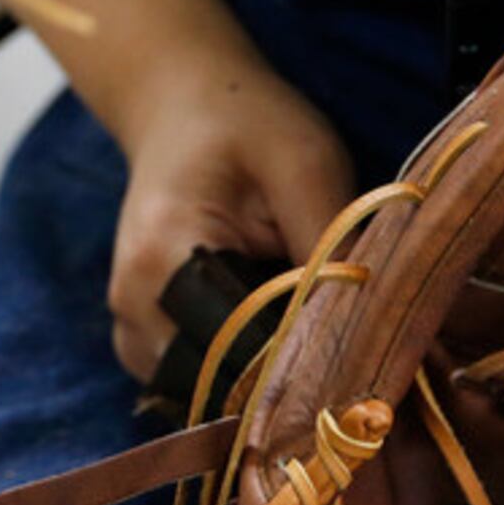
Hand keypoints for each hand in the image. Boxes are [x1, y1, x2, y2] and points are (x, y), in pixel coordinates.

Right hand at [104, 61, 354, 381]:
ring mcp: (131, 330)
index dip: (307, 365)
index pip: (240, 352)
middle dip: (290, 383)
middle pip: (222, 388)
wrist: (181, 106)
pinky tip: (285, 341)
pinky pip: (200, 386)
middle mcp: (133, 307)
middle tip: (355, 359)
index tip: (366, 364)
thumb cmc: (246, 124)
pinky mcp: (145, 341)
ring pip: (210, 398)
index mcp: (165, 256)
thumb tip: (372, 323)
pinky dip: (245, 376)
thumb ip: (330, 243)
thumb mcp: (304, 161)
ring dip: (267, 384)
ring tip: (322, 345)